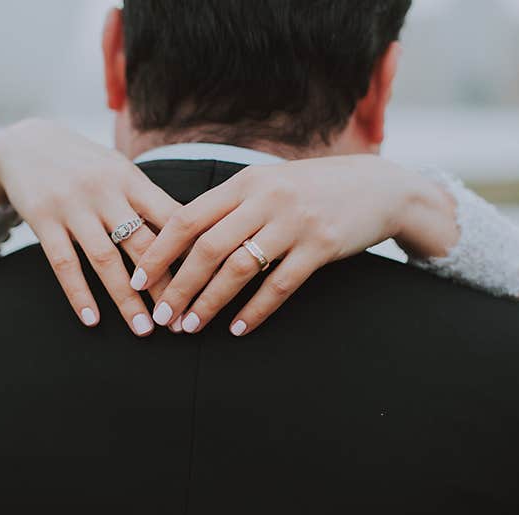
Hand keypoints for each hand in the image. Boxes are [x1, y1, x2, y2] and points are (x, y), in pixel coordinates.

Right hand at [0, 119, 182, 335]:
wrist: (23, 144)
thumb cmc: (83, 164)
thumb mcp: (118, 170)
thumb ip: (147, 201)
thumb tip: (190, 237)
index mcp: (130, 179)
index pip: (170, 217)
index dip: (190, 251)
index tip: (207, 283)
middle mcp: (104, 191)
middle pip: (143, 244)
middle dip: (164, 286)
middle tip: (179, 319)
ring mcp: (72, 206)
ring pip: (106, 260)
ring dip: (127, 299)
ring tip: (144, 329)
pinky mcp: (43, 219)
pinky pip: (64, 263)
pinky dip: (79, 294)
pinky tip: (93, 320)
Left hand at [131, 154, 457, 335]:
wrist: (379, 186)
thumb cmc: (314, 189)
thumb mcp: (270, 184)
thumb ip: (232, 205)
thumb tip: (186, 237)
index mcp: (245, 182)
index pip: (188, 217)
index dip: (159, 251)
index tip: (139, 279)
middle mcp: (266, 199)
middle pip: (208, 247)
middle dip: (178, 286)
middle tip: (162, 317)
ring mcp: (294, 222)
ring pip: (239, 268)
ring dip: (210, 302)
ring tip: (190, 327)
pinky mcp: (321, 245)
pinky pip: (280, 285)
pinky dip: (255, 310)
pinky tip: (238, 329)